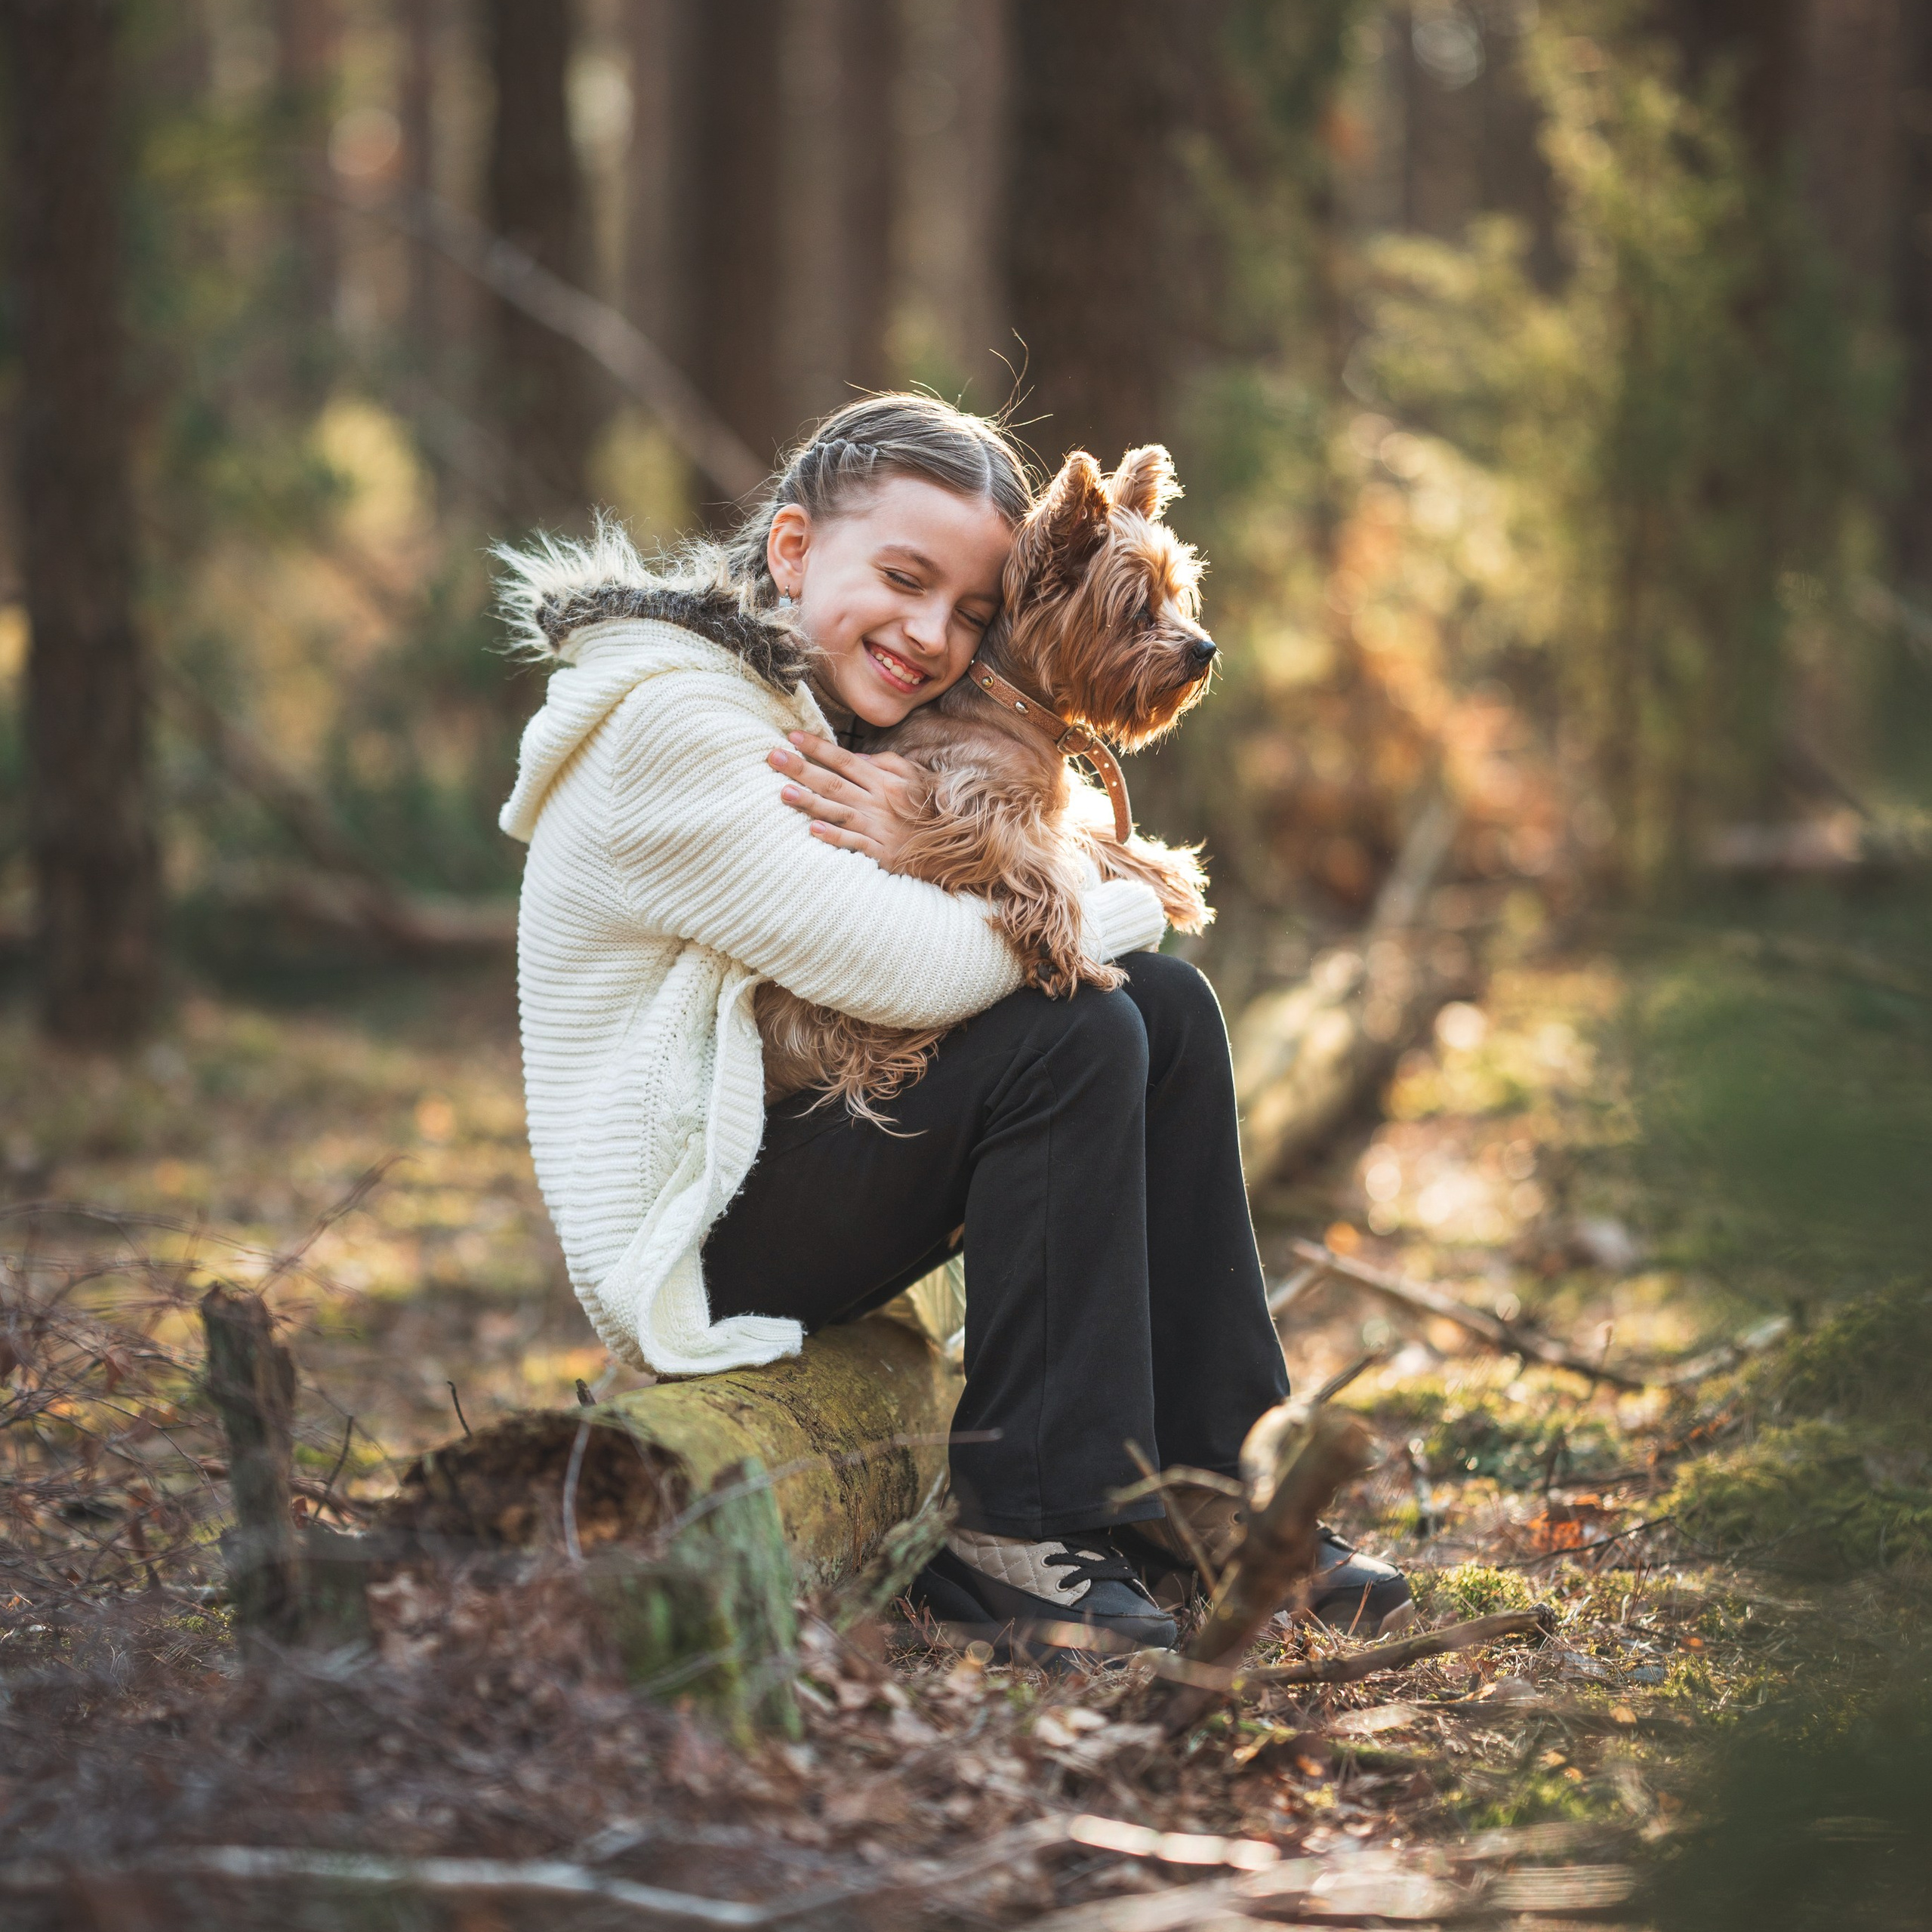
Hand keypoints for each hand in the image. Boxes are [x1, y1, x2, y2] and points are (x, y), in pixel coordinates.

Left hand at [767, 732, 924, 869]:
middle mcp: (876, 801)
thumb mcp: (914, 778)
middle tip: (773, 757)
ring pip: (838, 810)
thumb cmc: (928, 809)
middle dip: (802, 768)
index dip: (818, 748)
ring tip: (783, 791)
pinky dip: (835, 837)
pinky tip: (814, 830)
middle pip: (833, 782)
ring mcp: (877, 827)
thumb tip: (859, 757)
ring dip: (810, 801)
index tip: (793, 736)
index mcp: (883, 782)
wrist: (951, 847)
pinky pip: (855, 843)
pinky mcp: (880, 852)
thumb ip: (888, 764)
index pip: (845, 760)